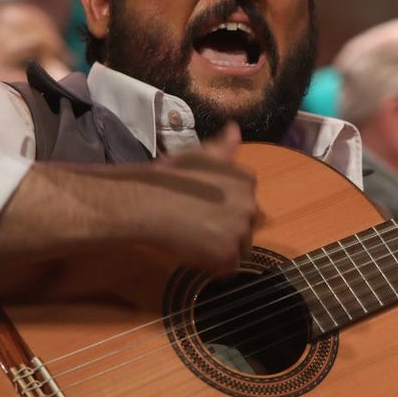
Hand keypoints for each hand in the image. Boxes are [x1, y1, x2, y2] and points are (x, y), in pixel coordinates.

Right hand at [148, 123, 260, 274]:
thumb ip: (223, 148)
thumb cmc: (168, 177)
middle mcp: (250, 204)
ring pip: (240, 247)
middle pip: (248, 226)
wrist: (147, 203)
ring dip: (223, 249)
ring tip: (195, 241)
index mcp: (246, 180)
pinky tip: (195, 255)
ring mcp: (241, 230)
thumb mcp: (198, 156)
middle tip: (200, 228)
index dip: (228, 210)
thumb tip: (236, 129)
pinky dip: (214, 266)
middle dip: (229, 230)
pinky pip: (229, 267)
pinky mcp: (228, 254)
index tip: (206, 210)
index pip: (248, 202)